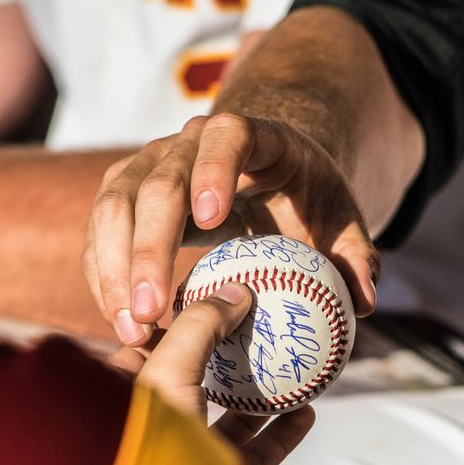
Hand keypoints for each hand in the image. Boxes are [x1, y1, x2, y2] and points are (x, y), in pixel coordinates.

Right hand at [83, 114, 379, 346]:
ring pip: (114, 206)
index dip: (216, 169)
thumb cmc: (304, 200)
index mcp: (250, 135)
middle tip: (152, 312)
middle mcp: (187, 143)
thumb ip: (356, 256)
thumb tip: (362, 304)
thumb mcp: (339, 221)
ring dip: (115, 270)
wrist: (264, 175)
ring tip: (133, 329)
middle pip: (158, 183)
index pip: (226, 137)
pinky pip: (101, 232)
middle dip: (149, 248)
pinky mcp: (123, 193)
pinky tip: (121, 322)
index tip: (213, 219)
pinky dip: (104, 277)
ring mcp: (148, 165)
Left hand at [133, 281, 314, 464]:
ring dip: (259, 394)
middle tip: (255, 327)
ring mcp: (192, 461)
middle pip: (194, 385)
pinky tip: (308, 411)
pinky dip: (284, 432)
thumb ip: (201, 325)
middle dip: (222, 359)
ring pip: (229, 421)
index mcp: (125, 403)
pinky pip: (260, 453)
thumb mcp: (169, 368)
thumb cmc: (149, 440)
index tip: (209, 302)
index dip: (173, 326)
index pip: (145, 353)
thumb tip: (237, 291)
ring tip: (288, 366)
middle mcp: (156, 431)